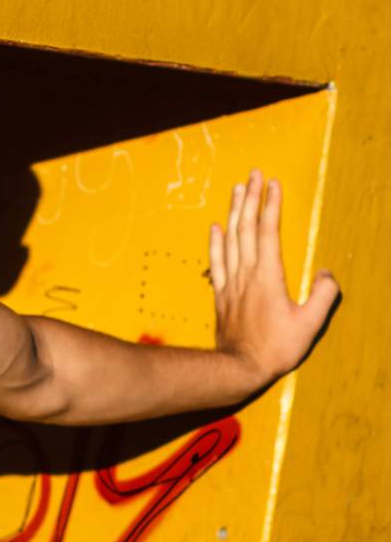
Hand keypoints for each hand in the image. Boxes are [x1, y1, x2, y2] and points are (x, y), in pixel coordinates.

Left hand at [209, 170, 338, 385]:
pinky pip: (216, 261)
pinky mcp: (221, 294)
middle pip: (246, 228)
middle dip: (250, 198)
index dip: (270, 206)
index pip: (267, 232)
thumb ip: (322, 296)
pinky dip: (215, 241)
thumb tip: (326, 274)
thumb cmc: (276, 348)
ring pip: (229, 239)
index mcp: (268, 277)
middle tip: (253, 174)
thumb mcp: (309, 324)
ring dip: (233, 212)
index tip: (272, 183)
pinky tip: (215, 226)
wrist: (238, 368)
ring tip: (237, 189)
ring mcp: (230, 283)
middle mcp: (246, 274)